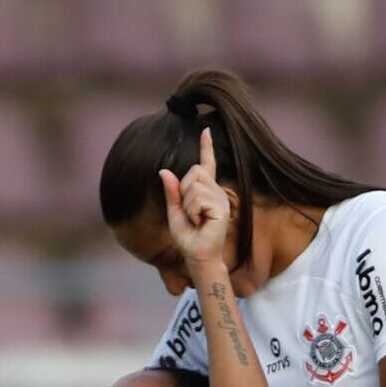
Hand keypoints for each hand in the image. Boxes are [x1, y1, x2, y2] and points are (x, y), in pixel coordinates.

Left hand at [160, 129, 231, 271]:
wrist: (198, 256)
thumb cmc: (189, 238)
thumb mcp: (175, 212)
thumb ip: (171, 192)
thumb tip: (164, 171)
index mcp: (206, 191)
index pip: (206, 164)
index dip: (206, 147)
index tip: (206, 130)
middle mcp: (216, 191)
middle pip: (194, 171)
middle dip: (184, 191)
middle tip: (190, 213)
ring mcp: (220, 198)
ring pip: (194, 184)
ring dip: (188, 204)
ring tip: (196, 219)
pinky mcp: (221, 207)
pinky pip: (198, 198)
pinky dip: (193, 210)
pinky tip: (201, 221)